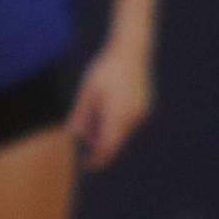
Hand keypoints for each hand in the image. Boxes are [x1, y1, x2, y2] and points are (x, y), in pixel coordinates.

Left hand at [67, 41, 152, 170]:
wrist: (130, 52)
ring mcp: (141, 114)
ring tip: (96, 108)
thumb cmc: (104, 70)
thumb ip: (81, 115)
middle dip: (99, 144)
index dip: (97, 160)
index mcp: (116, 115)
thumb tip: (73, 135)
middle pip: (114, 142)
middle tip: (85, 134)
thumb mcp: (87, 91)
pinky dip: (116, 124)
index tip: (86, 166)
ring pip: (121, 134)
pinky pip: (128, 125)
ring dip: (107, 132)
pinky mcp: (144, 109)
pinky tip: (108, 104)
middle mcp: (132, 118)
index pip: (107, 147)